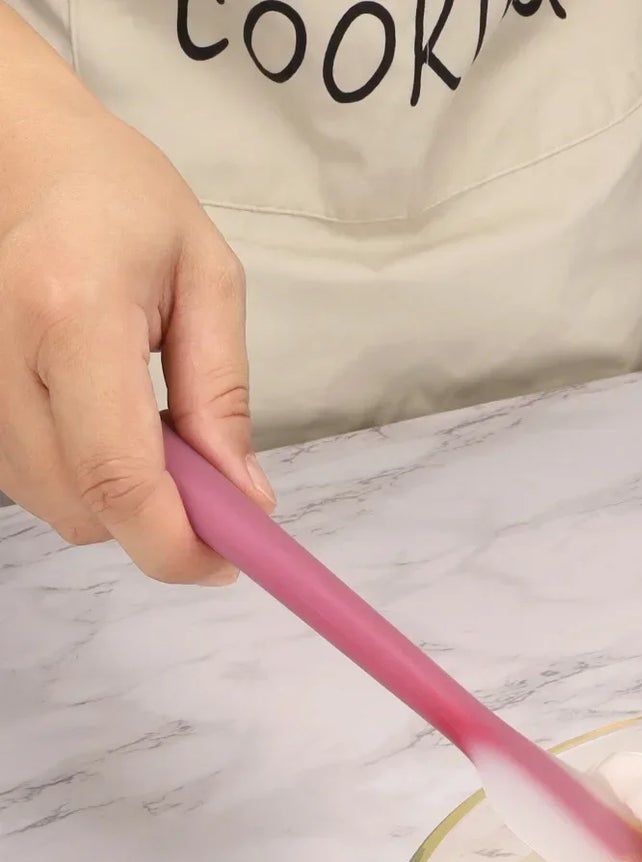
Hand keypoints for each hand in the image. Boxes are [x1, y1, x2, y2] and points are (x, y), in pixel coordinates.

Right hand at [0, 15, 272, 583]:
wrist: (15, 145)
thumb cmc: (119, 196)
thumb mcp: (206, 279)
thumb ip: (224, 396)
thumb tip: (244, 499)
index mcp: (74, 315)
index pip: (117, 476)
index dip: (173, 544)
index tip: (225, 561)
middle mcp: (2, 355)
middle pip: (80, 508)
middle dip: (156, 525)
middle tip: (211, 489)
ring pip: (50, 502)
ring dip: (116, 498)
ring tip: (152, 427)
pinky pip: (25, 475)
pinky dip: (79, 474)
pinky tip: (105, 419)